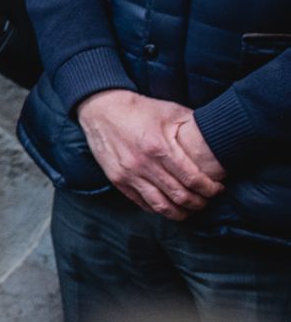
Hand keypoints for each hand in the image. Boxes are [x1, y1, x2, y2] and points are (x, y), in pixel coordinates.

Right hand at [78, 89, 224, 218]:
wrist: (100, 109)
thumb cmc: (139, 109)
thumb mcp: (170, 111)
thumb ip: (194, 125)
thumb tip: (220, 135)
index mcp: (159, 147)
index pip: (193, 179)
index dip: (210, 189)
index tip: (217, 189)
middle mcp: (143, 164)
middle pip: (180, 197)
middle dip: (200, 202)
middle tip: (207, 200)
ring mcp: (128, 174)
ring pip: (161, 206)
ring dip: (181, 212)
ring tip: (190, 209)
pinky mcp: (117, 180)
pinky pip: (142, 203)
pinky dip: (159, 209)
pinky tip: (169, 205)